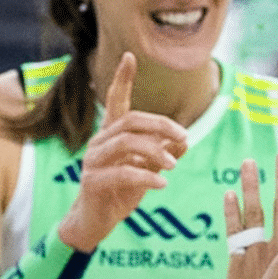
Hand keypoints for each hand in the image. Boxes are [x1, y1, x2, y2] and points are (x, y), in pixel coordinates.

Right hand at [59, 52, 187, 251]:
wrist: (95, 222)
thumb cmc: (121, 191)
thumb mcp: (149, 169)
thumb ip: (164, 153)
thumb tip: (185, 138)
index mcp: (112, 135)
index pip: (116, 101)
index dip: (122, 79)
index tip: (129, 56)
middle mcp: (100, 142)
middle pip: (130, 120)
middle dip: (160, 125)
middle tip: (184, 136)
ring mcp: (93, 161)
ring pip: (125, 143)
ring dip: (155, 151)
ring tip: (174, 165)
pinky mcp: (92, 181)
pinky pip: (122, 173)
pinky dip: (146, 177)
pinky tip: (163, 185)